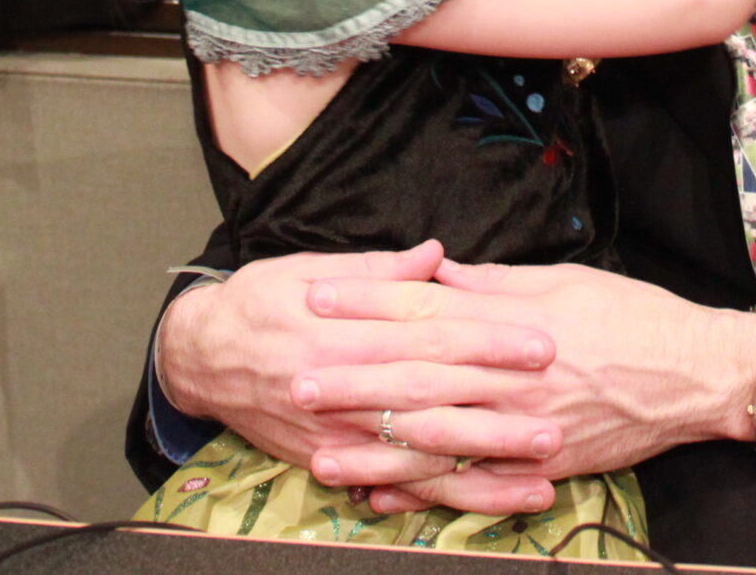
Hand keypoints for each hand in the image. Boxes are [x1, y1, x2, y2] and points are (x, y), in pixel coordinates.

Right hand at [156, 241, 566, 514]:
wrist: (198, 357)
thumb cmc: (258, 303)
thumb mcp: (308, 270)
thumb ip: (377, 272)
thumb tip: (436, 257)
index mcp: (343, 328)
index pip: (430, 334)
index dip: (487, 340)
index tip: (539, 341)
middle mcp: (342, 385)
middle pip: (433, 397)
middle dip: (499, 406)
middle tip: (556, 409)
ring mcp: (337, 431)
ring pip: (420, 452)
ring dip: (484, 462)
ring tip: (542, 466)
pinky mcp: (330, 461)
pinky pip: (393, 484)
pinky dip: (442, 496)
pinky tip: (487, 498)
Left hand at [298, 259, 755, 515]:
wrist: (697, 372)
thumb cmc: (633, 315)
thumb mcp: (563, 280)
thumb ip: (494, 284)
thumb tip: (437, 271)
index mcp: (512, 322)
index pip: (425, 310)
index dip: (367, 304)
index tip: (317, 299)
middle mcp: (512, 376)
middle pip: (419, 377)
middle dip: (353, 380)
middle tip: (296, 381)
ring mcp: (525, 426)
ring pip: (437, 439)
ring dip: (375, 447)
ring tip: (320, 451)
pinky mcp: (542, 464)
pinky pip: (474, 485)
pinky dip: (425, 494)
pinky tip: (382, 496)